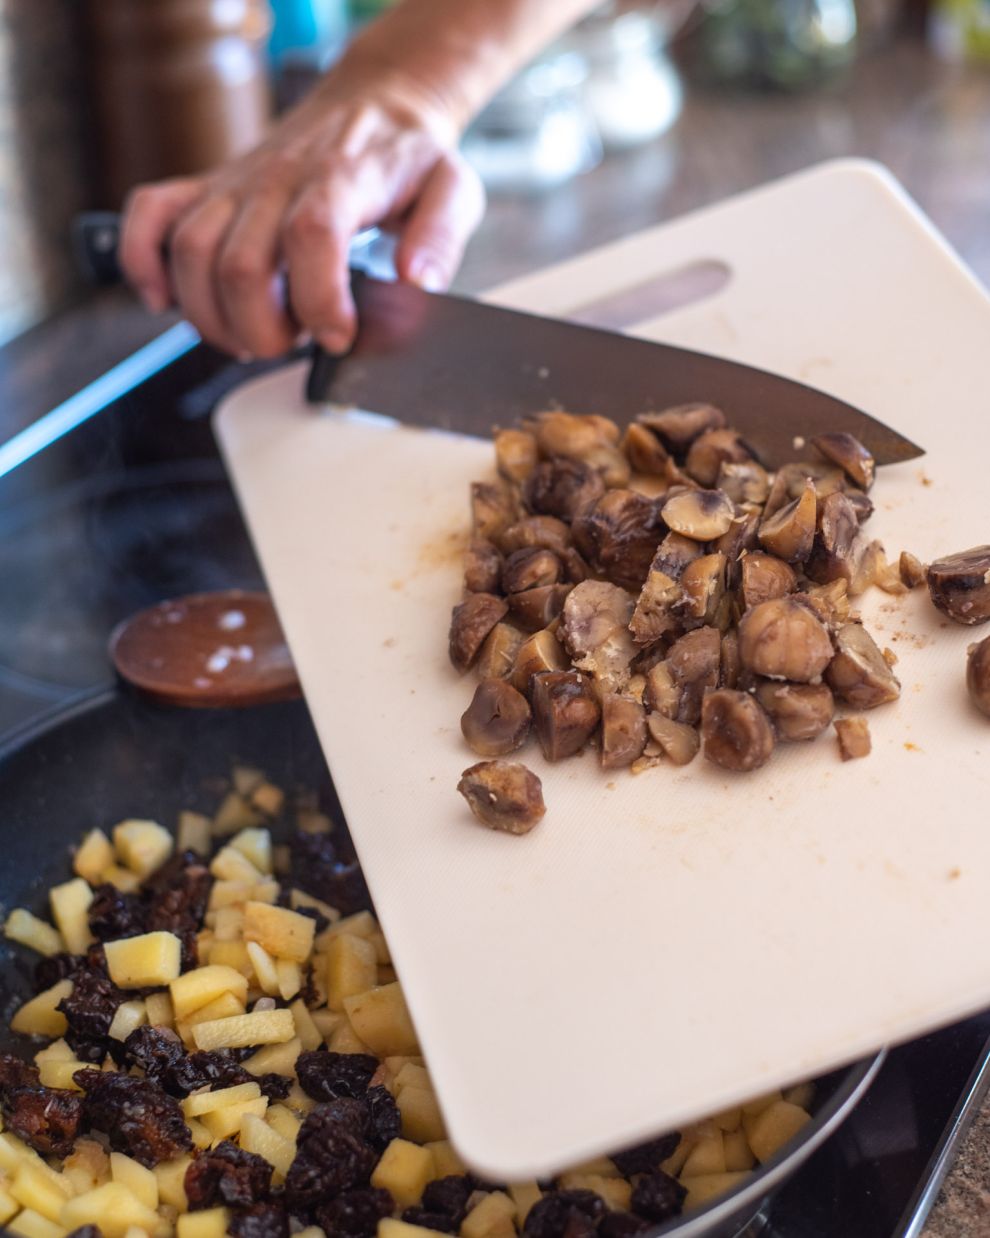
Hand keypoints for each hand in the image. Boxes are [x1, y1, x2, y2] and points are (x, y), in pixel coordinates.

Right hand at [119, 64, 484, 359]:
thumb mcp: (452, 189)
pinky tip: (165, 301)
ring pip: (191, 253)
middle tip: (295, 344)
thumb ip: (441, 236)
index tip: (339, 338)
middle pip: (239, 264)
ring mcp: (235, 184)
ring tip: (253, 336)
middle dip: (264, 329)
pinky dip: (143, 262)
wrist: (372, 107)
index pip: (311, 239)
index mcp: (338, 179)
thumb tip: (418, 280)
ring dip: (213, 317)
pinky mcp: (208, 188)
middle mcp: (276, 179)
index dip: (319, 302)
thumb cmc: (406, 157)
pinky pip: (151, 216)